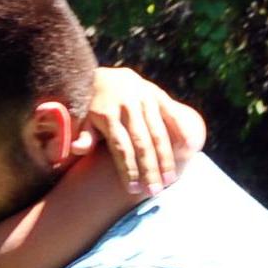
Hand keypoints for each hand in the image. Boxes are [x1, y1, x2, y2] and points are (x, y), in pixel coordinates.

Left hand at [83, 65, 206, 198]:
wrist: (102, 75)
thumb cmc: (90, 106)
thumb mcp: (82, 119)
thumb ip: (84, 135)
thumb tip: (77, 149)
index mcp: (107, 115)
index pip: (120, 147)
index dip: (128, 168)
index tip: (132, 189)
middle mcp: (127, 107)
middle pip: (141, 143)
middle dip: (149, 169)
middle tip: (154, 192)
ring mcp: (144, 99)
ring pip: (158, 132)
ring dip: (165, 158)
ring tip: (170, 180)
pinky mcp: (156, 94)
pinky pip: (171, 113)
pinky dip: (181, 130)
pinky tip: (190, 148)